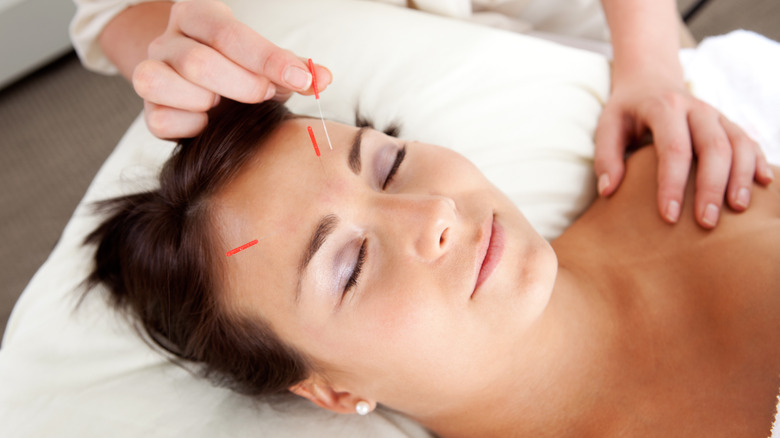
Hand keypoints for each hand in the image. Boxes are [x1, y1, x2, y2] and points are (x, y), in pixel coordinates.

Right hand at [132, 0, 331, 138]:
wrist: (202, 85)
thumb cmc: (240, 68)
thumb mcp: (267, 62)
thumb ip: (295, 68)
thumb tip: (323, 79)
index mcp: (198, 15)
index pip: (229, 34)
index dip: (268, 59)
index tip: (302, 79)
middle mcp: (167, 39)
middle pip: (197, 62)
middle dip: (241, 85)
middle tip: (263, 95)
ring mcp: (150, 71)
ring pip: (161, 83)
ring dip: (207, 102)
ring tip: (225, 104)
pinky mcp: (149, 110)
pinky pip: (160, 120)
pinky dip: (190, 126)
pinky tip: (208, 122)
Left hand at [594, 73, 773, 228]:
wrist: (650, 78)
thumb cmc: (626, 109)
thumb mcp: (607, 125)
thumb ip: (606, 156)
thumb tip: (608, 190)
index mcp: (664, 108)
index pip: (673, 149)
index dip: (673, 184)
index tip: (669, 216)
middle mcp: (695, 109)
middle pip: (713, 147)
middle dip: (711, 187)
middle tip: (706, 222)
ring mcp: (716, 114)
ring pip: (738, 143)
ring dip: (741, 176)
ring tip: (737, 209)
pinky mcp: (727, 122)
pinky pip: (749, 140)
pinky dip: (758, 160)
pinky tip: (764, 184)